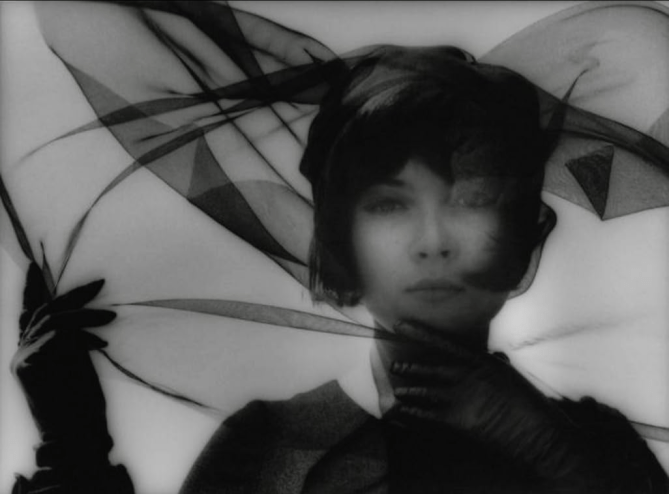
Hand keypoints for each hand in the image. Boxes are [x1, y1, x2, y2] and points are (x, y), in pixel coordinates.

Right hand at [11, 263, 116, 467]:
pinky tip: (103, 342)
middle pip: (44, 311)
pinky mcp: (33, 365)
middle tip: (99, 283)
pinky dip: (84, 335)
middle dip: (73, 294)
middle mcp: (22, 352)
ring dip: (86, 314)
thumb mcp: (76, 365)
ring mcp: (24, 359)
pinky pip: (60, 337)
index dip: (31, 290)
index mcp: (30, 351)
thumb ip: (71, 342)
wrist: (75, 436)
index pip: (29, 314)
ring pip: (54, 320)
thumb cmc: (81, 404)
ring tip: (112, 315)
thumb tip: (85, 317)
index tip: (35, 267)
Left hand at [388, 321, 590, 482]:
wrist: (536, 433)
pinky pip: (426, 413)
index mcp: (479, 361)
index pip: (442, 343)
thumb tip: (491, 356)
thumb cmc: (527, 404)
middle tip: (394, 366)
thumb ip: (493, 364)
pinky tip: (402, 412)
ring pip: (424, 390)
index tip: (401, 325)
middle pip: (429, 367)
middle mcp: (466, 375)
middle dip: (410, 367)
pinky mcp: (456, 419)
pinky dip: (412, 412)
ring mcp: (459, 397)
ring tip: (397, 391)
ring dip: (409, 390)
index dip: (420, 334)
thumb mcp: (510, 375)